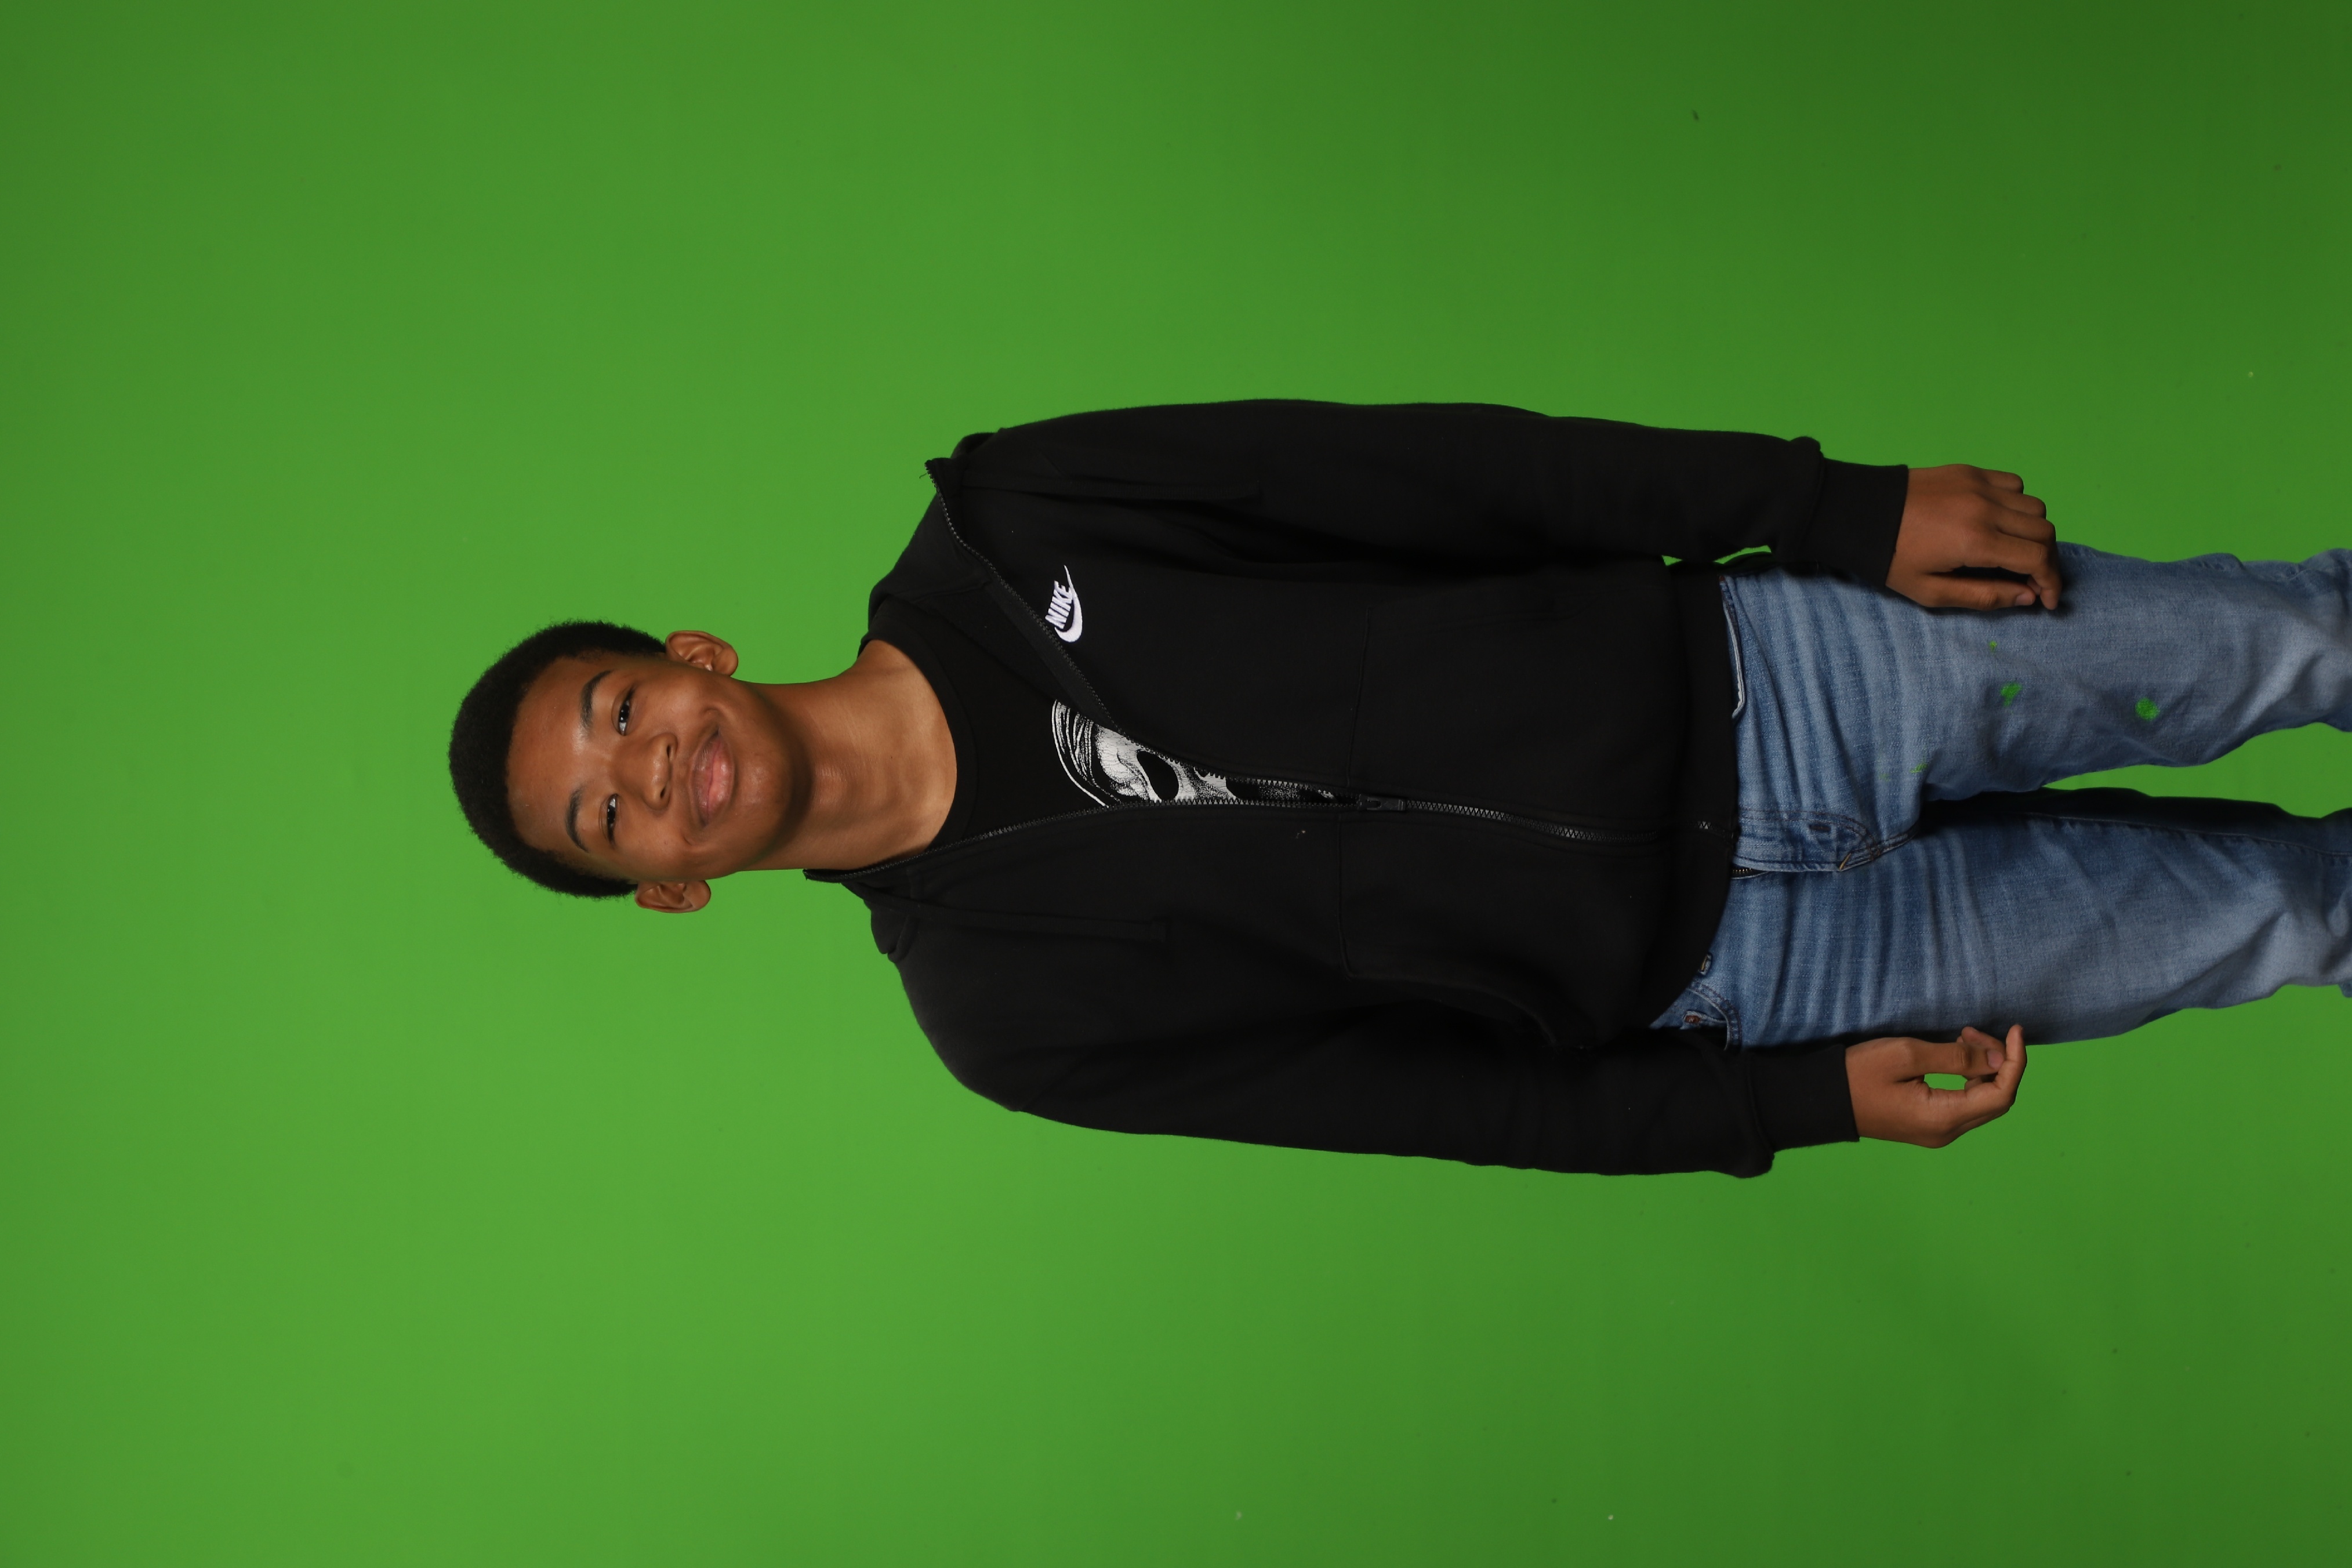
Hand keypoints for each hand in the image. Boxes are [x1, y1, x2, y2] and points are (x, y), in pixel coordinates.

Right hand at [1846, 1026, 2027, 1147]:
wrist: (1821, 1101)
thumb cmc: (1858, 1074)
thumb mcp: (1906, 1055)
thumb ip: (1956, 1057)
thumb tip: (1998, 1057)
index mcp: (1943, 1118)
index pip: (2002, 1093)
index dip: (2016, 1060)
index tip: (2014, 1030)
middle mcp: (1946, 1132)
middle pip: (1997, 1099)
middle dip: (1999, 1061)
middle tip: (1973, 1030)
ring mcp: (1937, 1132)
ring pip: (1982, 1101)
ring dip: (1983, 1069)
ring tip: (1962, 1038)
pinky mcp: (1927, 1126)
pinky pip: (1964, 1104)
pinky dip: (1969, 1079)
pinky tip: (1953, 1058)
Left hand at [1888, 465, 2060, 610]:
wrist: (1857, 513)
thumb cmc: (1890, 558)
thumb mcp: (1930, 592)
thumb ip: (1984, 596)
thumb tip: (2028, 596)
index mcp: (1975, 541)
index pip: (2038, 558)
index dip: (2051, 582)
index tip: (2047, 599)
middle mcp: (1985, 508)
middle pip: (2044, 532)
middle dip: (2046, 560)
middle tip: (2032, 578)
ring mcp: (1979, 485)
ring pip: (2034, 507)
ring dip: (2034, 532)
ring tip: (2014, 551)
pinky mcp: (1970, 471)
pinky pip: (2014, 484)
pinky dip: (2017, 505)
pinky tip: (1999, 521)